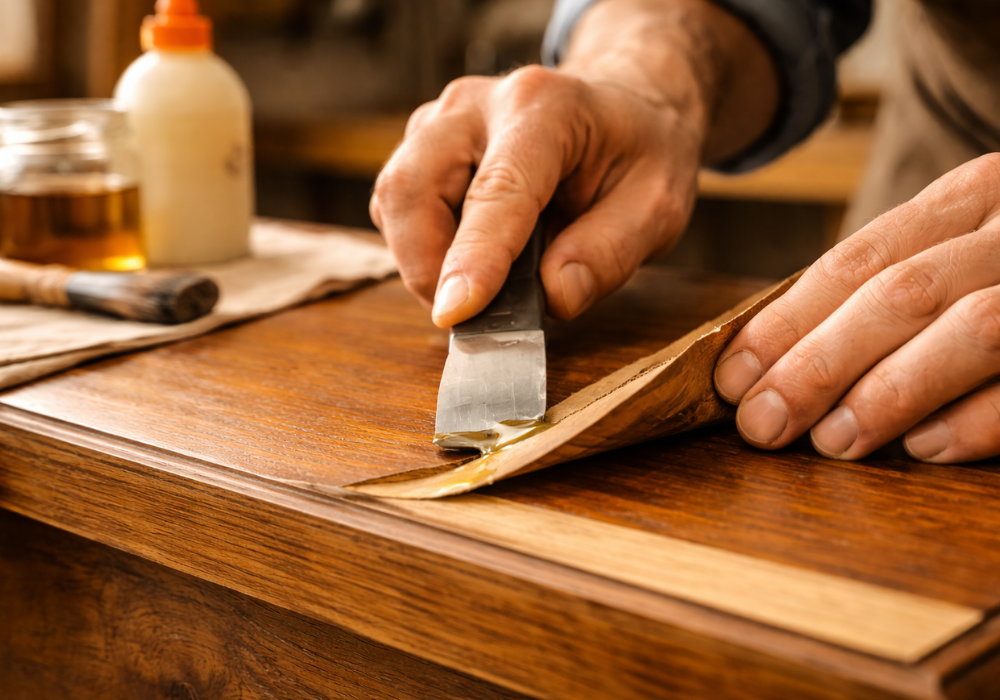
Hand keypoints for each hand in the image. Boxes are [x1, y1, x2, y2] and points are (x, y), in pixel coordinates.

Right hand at [371, 66, 700, 324]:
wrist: (622, 107)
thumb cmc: (638, 154)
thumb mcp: (658, 206)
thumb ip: (609, 252)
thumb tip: (553, 297)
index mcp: (546, 109)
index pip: (495, 190)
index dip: (472, 257)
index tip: (455, 314)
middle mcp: (478, 104)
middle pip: (411, 188)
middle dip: (427, 266)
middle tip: (471, 314)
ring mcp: (441, 120)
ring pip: (393, 199)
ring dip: (422, 261)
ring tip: (481, 285)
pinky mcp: (421, 143)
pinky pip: (394, 205)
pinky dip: (419, 247)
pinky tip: (467, 256)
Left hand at [715, 155, 999, 462]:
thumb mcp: (958, 249)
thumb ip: (884, 287)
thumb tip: (772, 358)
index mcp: (972, 196)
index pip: (857, 260)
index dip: (786, 322)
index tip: (732, 377)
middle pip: (900, 293)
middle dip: (818, 364)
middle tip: (763, 424)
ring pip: (971, 328)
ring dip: (890, 392)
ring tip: (831, 441)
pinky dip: (980, 417)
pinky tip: (925, 448)